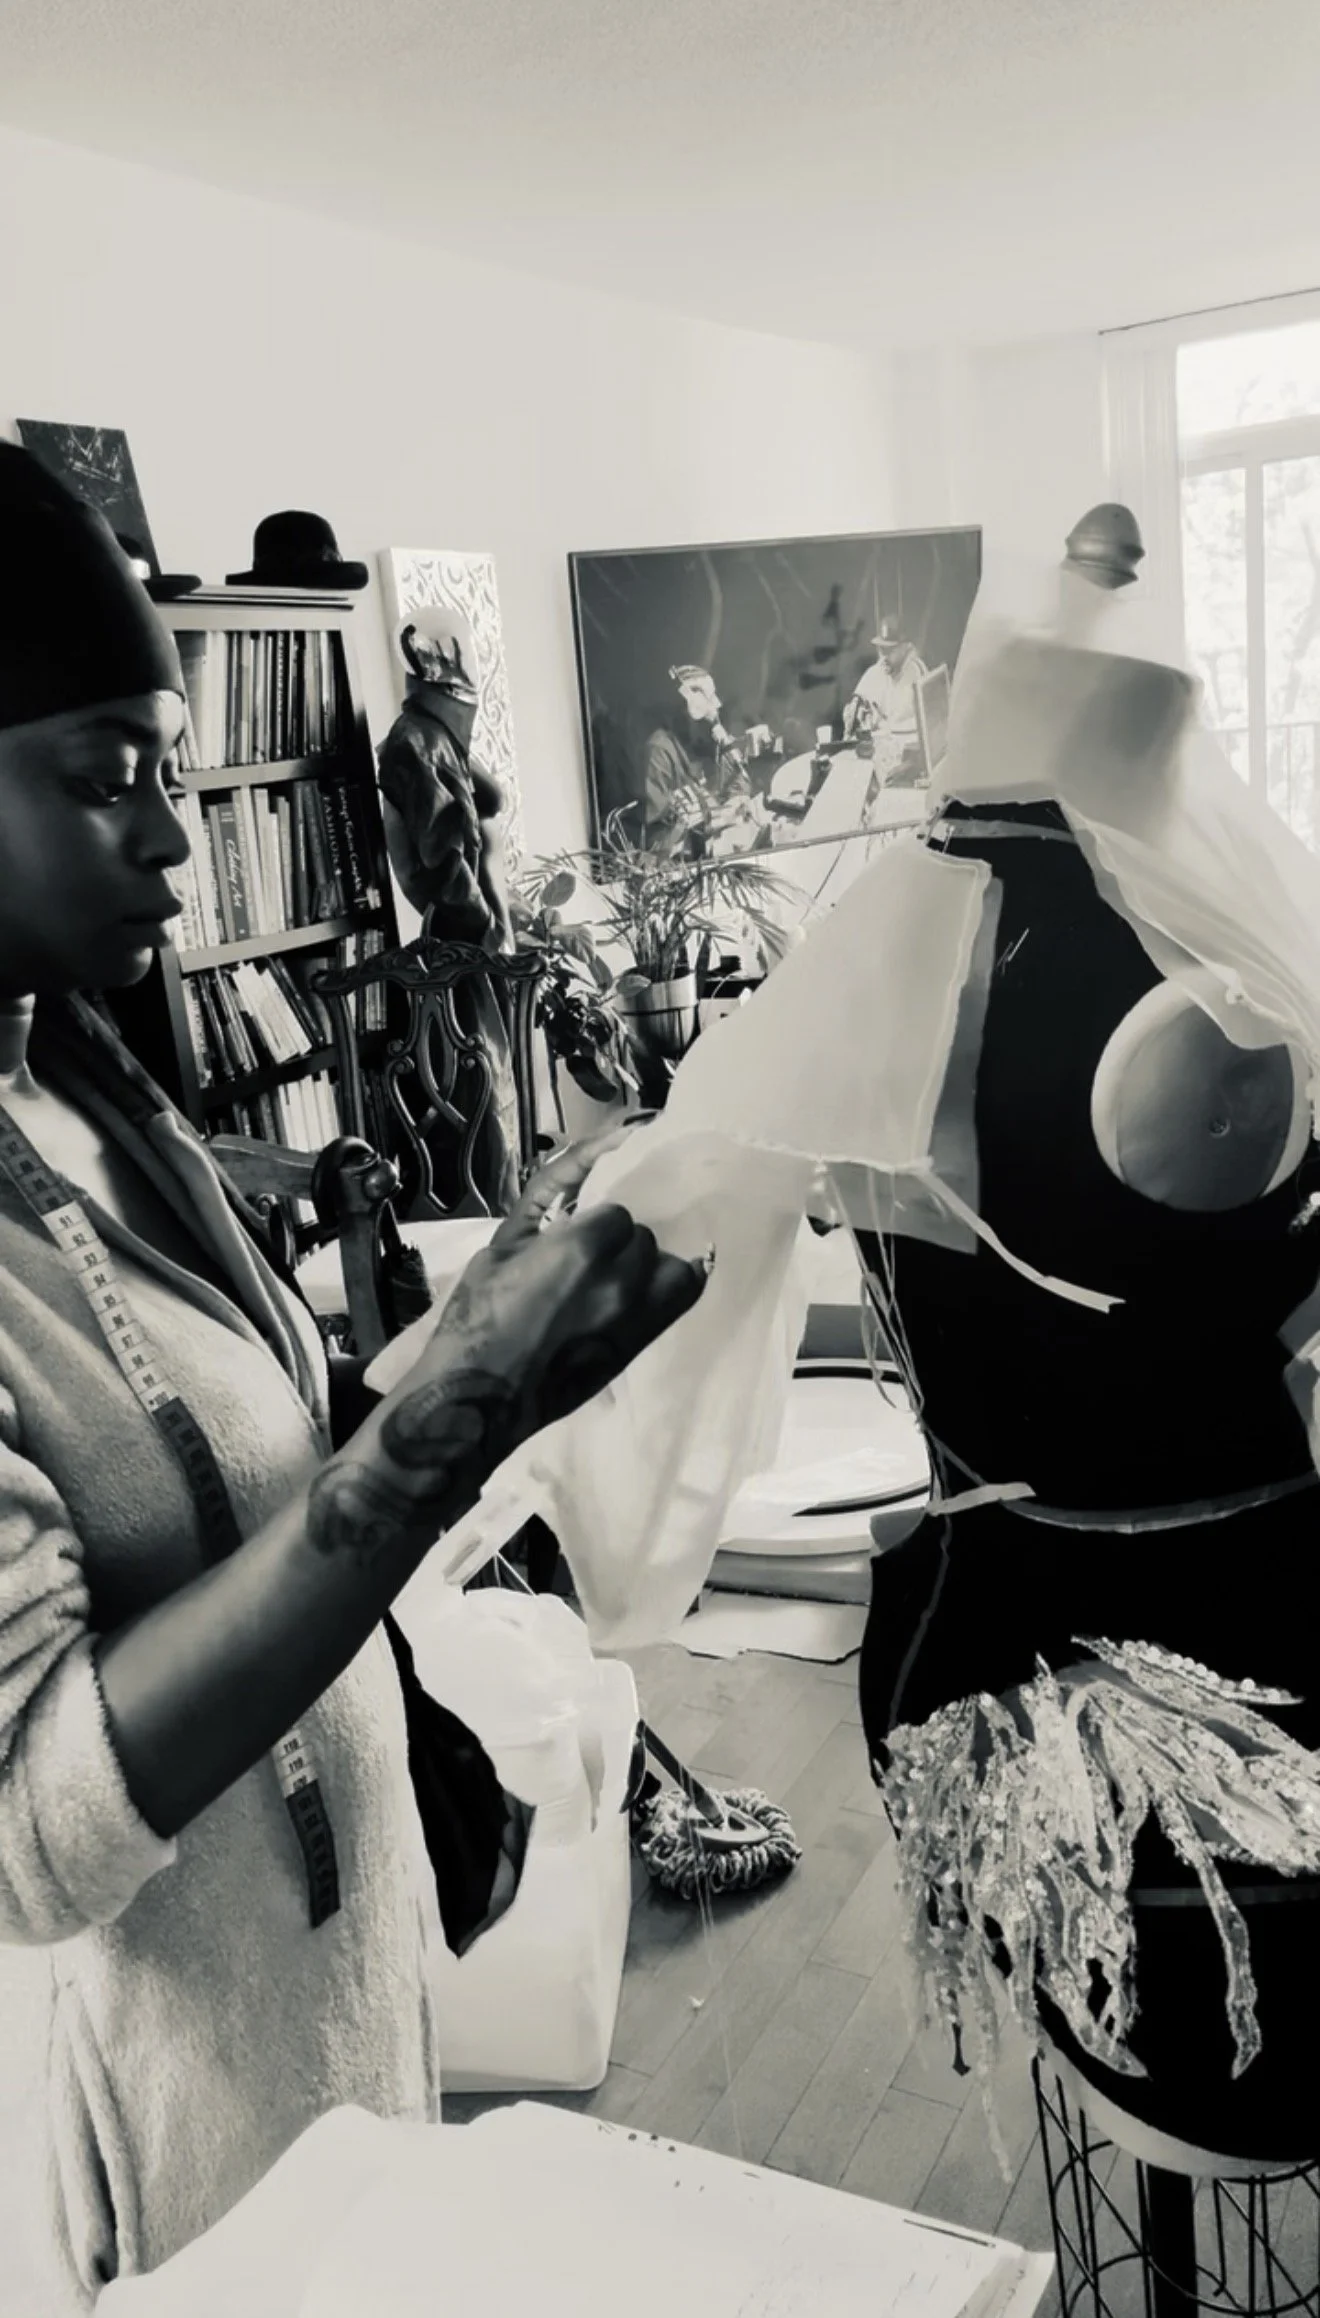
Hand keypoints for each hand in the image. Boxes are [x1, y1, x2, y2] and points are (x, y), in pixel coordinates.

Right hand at [411, 1123, 708, 1450]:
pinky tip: (662, 1279)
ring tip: (616, 1279)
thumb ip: (544, 1205)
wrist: (480, 1393)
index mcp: (581, 1247)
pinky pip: (685, 1295)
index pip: (616, 1212)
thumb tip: (580, 1168)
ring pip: (666, 1264)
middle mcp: (620, 1278)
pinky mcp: (641, 1343)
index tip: (574, 1238)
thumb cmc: (478, 1318)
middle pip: (641, 1237)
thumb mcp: (501, 1248)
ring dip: (643, 1264)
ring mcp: (637, 1313)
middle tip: (585, 1263)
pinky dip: (678, 1281)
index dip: (595, 1224)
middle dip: (616, 1243)